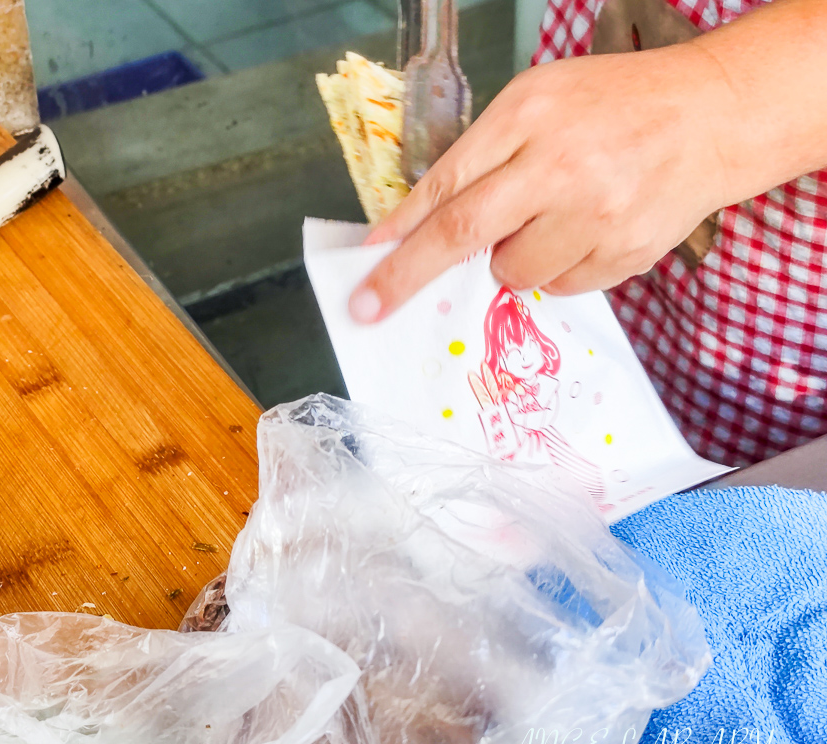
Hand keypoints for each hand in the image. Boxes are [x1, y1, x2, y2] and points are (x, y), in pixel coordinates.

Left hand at [348, 44, 734, 323]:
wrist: (714, 115)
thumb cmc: (614, 105)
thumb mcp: (539, 103)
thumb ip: (484, 156)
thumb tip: (420, 225)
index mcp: (528, 116)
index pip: (447, 185)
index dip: (399, 230)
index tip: (364, 266)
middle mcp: (559, 166)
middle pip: (462, 235)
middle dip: (407, 276)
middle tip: (371, 306)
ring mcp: (595, 214)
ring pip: (514, 273)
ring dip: (512, 262)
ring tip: (550, 221)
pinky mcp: (625, 252)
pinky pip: (563, 286)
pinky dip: (560, 269)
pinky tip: (587, 230)